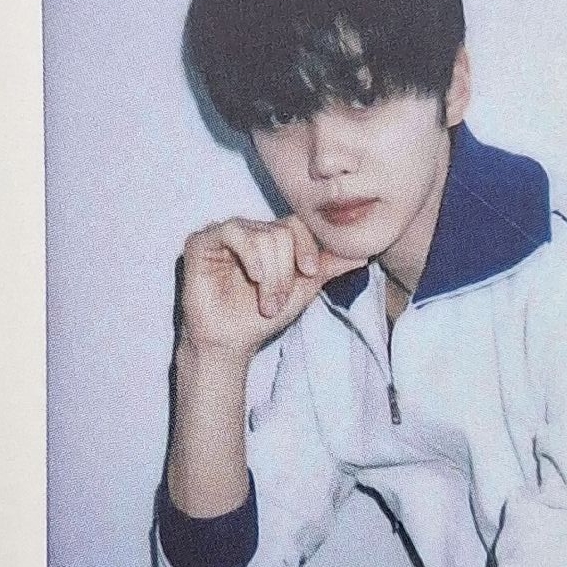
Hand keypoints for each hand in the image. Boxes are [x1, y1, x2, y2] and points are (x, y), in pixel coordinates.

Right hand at [179, 216, 363, 360]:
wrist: (233, 342)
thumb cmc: (263, 316)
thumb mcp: (304, 290)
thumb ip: (328, 268)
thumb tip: (364, 254)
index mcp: (274, 237)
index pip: (299, 224)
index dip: (308, 247)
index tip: (310, 274)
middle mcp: (251, 230)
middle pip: (282, 232)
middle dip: (286, 272)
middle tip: (278, 302)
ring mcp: (226, 233)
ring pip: (263, 236)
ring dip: (270, 275)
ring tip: (266, 303)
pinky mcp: (203, 240)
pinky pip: (233, 232)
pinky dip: (250, 256)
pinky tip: (253, 278)